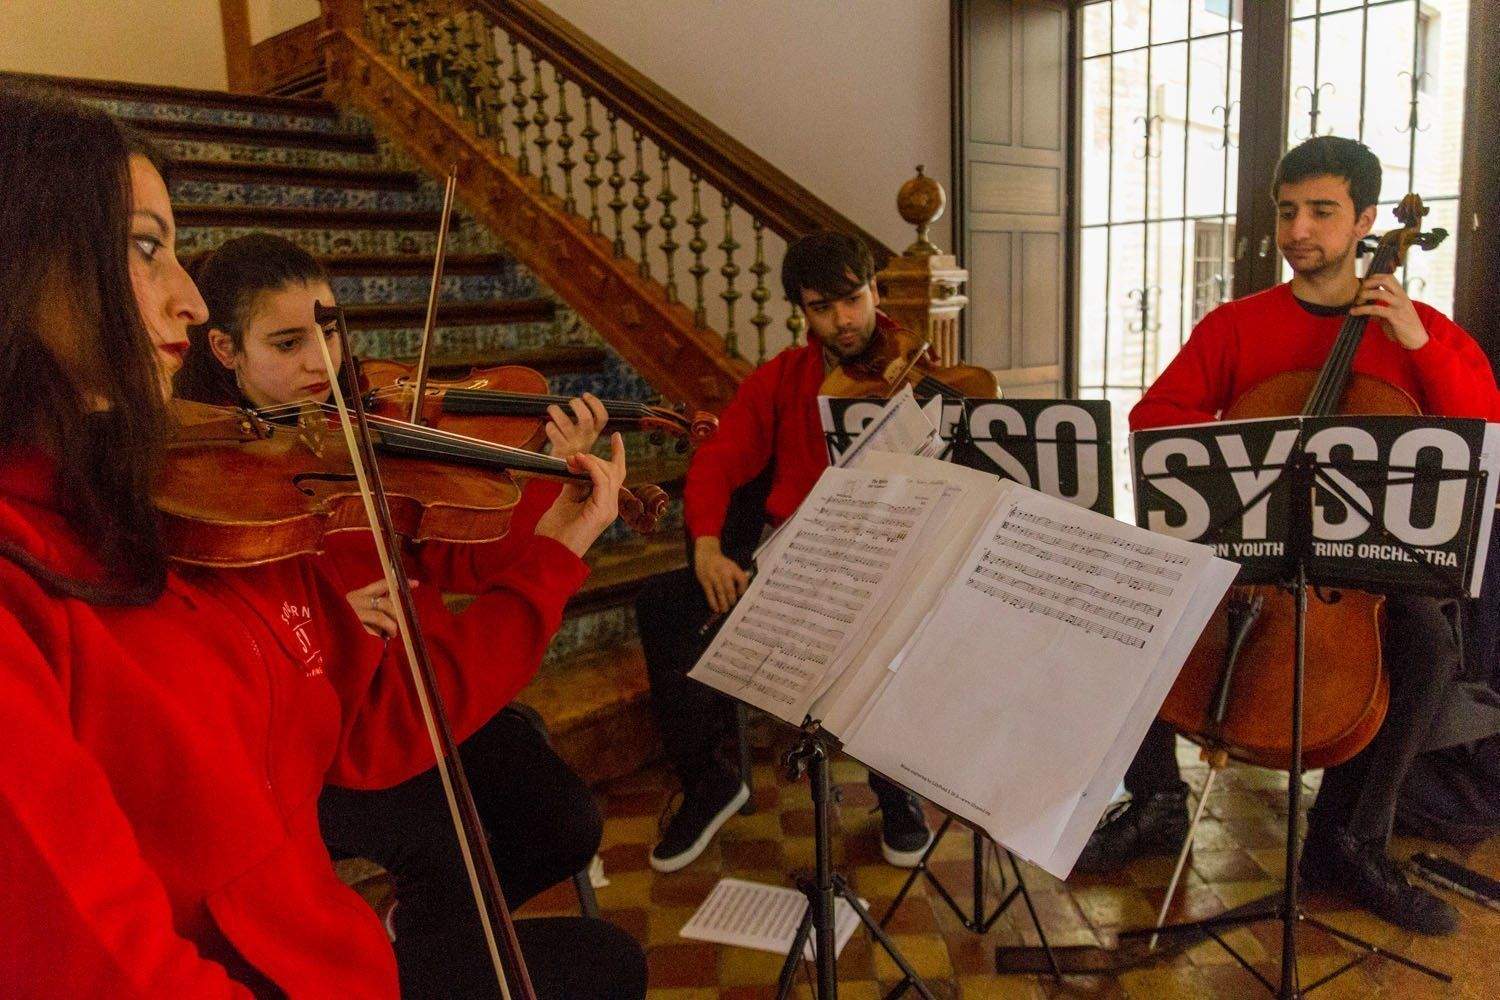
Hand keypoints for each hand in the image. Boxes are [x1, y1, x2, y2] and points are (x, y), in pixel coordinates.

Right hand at [345, 577, 416, 638]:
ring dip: (391, 626)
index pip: (381, 584)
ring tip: (392, 634)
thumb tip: (396, 605)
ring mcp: (352, 614)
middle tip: (398, 624)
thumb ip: (375, 606)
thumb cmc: (343, 626)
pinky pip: (372, 630)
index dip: (399, 584)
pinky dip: (379, 635)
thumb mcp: (358, 611)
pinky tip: (379, 639)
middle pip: (385, 603)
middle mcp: (354, 601)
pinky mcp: (352, 627)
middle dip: (396, 614)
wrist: (323, 639)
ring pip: (380, 616)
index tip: (415, 583)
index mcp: (357, 595)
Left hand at [534, 432, 627, 555]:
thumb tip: (576, 467)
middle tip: (573, 457)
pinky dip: (591, 468)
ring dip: (589, 462)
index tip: (616, 436)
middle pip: (615, 471)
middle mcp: (610, 506)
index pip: (615, 475)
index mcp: (603, 504)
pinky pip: (602, 481)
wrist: (550, 553)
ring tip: (572, 461)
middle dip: (595, 458)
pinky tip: (578, 463)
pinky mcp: (602, 511)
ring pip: (608, 473)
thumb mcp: (565, 500)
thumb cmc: (555, 532)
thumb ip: (574, 484)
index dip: (618, 454)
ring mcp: (608, 509)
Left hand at [545, 393, 607, 459]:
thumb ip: (586, 424)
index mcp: (594, 434)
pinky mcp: (561, 449)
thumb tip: (578, 402)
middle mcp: (586, 439)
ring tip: (552, 408)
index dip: (595, 403)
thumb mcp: (585, 438)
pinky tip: (549, 426)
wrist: (568, 472)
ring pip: (565, 423)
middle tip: (571, 402)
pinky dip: (549, 426)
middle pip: (585, 418)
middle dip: (577, 405)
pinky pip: (554, 432)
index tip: (585, 395)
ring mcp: (573, 444)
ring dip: (556, 412)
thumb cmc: (574, 449)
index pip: (602, 417)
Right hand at [694, 535, 749, 613]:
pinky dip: (713, 602)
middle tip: (733, 605)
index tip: (741, 595)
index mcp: (733, 568)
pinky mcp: (705, 581)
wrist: (706, 554)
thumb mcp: (732, 565)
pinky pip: (709, 593)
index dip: (743, 589)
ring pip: (719, 592)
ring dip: (723, 603)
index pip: (742, 579)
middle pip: (730, 588)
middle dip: (732, 599)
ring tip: (725, 610)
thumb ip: (738, 576)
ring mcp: (713, 576)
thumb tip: (743, 591)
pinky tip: (715, 608)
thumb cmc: (722, 563)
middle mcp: (724, 572)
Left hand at [1351, 273, 1427, 349]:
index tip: (1363, 284)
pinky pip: (1377, 309)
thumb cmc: (1403, 327)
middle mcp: (1402, 297)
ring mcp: (1399, 306)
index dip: (1374, 277)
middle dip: (1370, 282)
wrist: (1417, 339)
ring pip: (1381, 293)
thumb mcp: (1391, 315)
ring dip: (1365, 295)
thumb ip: (1380, 310)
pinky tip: (1354, 312)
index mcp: (1401, 295)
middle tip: (1359, 291)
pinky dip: (1363, 309)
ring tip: (1356, 302)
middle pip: (1386, 280)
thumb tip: (1364, 308)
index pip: (1389, 277)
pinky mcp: (1396, 317)